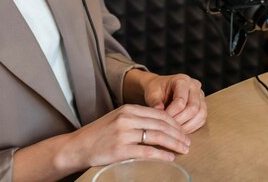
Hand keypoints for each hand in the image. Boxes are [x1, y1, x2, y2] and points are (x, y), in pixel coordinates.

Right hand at [59, 104, 190, 170]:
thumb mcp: (117, 119)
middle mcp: (127, 119)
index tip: (184, 131)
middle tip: (188, 142)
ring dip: (174, 144)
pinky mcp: (121, 150)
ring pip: (157, 136)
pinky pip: (147, 151)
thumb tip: (161, 126)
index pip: (159, 114)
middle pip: (161, 124)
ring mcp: (124, 134)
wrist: (79, 146)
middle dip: (178, 134)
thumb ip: (136, 119)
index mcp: (127, 109)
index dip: (175, 123)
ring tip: (184, 150)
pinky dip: (161, 155)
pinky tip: (170, 158)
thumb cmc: (99, 134)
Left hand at [141, 73, 206, 132]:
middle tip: (169, 127)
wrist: (160, 88)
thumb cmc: (156, 90)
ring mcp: (200, 96)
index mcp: (182, 80)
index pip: (181, 100)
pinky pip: (202, 119)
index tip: (162, 119)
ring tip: (175, 130)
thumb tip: (159, 110)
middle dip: (181, 120)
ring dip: (188, 126)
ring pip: (201, 114)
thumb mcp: (152, 93)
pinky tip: (181, 131)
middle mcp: (194, 86)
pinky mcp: (202, 105)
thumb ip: (154, 101)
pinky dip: (193, 127)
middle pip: (194, 107)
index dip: (172, 112)